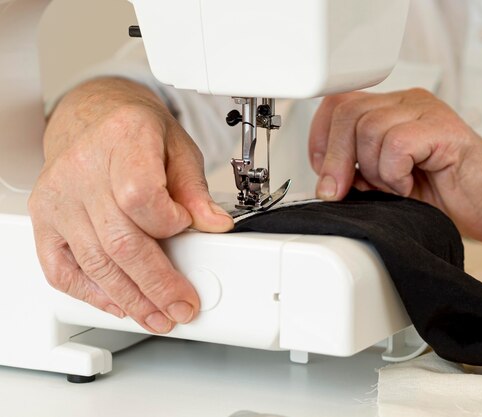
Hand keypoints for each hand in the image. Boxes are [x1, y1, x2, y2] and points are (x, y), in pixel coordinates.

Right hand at [29, 78, 233, 333]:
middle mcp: (82, 169)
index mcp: (122, 139)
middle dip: (157, 284)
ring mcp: (58, 197)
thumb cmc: (137, 131)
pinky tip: (119, 304)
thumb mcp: (178, 147)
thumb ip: (195, 188)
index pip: (140, 196)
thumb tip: (216, 224)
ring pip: (95, 262)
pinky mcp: (45, 219)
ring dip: (131, 298)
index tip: (186, 227)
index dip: (168, 223)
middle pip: (119, 241)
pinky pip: (60, 268)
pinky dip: (92, 293)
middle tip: (181, 306)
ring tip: (158, 315)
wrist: (94, 118)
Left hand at [309, 88, 481, 241]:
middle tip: (342, 189)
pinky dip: (394, 173)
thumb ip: (358, 173)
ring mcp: (428, 112)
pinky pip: (396, 144)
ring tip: (394, 187)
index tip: (323, 173)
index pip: (338, 103)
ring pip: (369, 127)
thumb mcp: (387, 185)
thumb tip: (326, 180)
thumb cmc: (449, 197)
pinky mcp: (445, 130)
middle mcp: (408, 104)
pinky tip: (409, 185)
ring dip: (372, 169)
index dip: (320, 138)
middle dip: (334, 158)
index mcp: (392, 111)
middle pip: (347, 111)